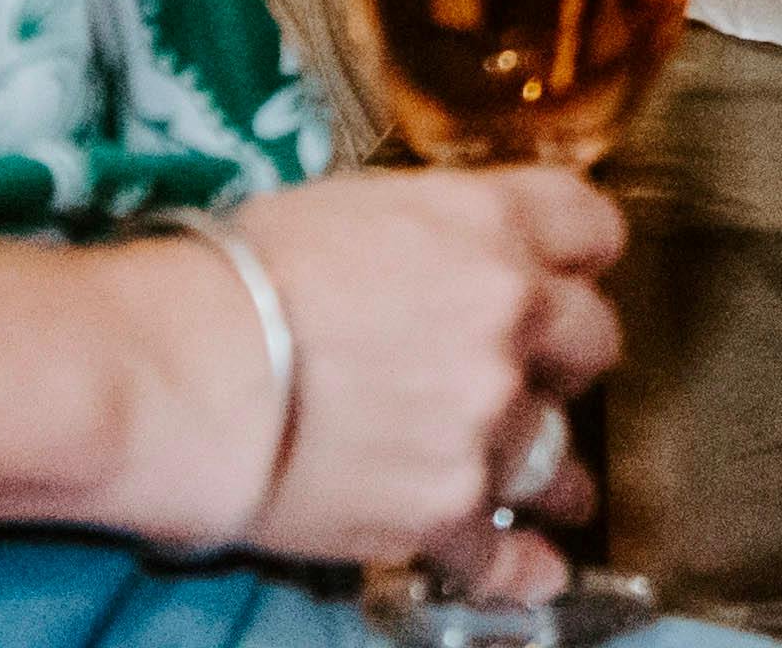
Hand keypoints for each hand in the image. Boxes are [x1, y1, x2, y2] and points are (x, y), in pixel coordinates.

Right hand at [135, 169, 622, 578]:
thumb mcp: (352, 208)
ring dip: (553, 469)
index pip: (591, 226)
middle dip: (563, 357)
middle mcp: (511, 316)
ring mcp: (489, 417)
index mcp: (489, 225)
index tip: (575, 271)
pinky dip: (519, 568)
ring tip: (557, 489)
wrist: (189, 371)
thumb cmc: (238, 277)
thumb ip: (433, 233)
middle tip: (533, 371)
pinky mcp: (449, 508)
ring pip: (560, 451)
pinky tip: (534, 573)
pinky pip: (507, 553)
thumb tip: (437, 260)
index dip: (583, 254)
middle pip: (592, 338)